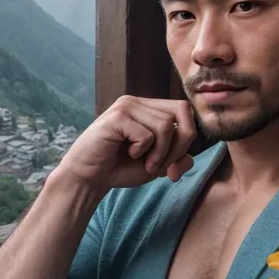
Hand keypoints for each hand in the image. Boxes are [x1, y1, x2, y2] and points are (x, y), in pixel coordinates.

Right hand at [56, 96, 196, 191]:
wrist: (89, 177)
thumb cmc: (121, 168)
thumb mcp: (157, 165)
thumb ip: (178, 159)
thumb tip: (189, 159)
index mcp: (149, 108)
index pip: (184, 109)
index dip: (186, 137)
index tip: (171, 162)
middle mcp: (139, 102)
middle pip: (181, 114)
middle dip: (177, 146)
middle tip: (159, 165)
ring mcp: (127, 106)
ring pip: (165, 126)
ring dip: (159, 153)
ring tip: (143, 163)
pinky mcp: (117, 117)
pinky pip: (146, 135)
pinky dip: (142, 152)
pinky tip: (128, 155)